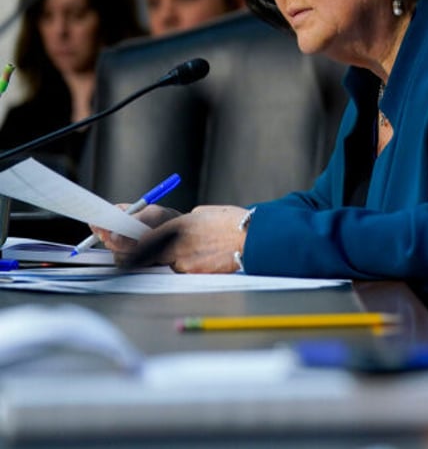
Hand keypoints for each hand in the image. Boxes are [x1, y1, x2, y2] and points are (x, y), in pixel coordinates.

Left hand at [105, 205, 248, 273]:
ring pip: (160, 264)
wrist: (257, 239)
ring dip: (158, 259)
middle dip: (128, 252)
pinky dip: (181, 266)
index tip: (108, 236)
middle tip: (122, 248)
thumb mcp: (204, 214)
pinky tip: (197, 259)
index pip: (140, 236)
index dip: (121, 239)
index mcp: (179, 225)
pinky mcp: (195, 275)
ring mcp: (185, 263)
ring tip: (175, 251)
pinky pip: (178, 272)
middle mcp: (178, 246)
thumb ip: (182, 222)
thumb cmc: (234, 223)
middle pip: (141, 255)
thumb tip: (168, 229)